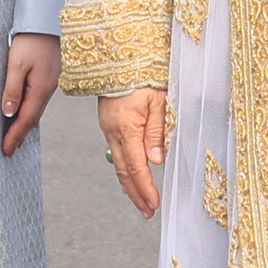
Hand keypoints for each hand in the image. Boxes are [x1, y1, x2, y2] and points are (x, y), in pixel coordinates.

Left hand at [0, 32, 60, 156]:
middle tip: (9, 150)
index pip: (25, 120)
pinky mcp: (49, 75)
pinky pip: (39, 100)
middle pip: (32, 118)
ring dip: (25, 124)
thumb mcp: (16, 64)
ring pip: (36, 109)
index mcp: (40, 89)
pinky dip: (31, 111)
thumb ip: (12, 89)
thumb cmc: (31, 40)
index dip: (15, 136)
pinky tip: (27, 113)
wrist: (47, 20)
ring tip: (15, 137)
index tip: (6, 150)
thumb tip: (8, 113)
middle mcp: (48, 89)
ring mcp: (50, 82)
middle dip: (20, 135)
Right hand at [98, 86, 170, 217]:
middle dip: (136, 194)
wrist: (120, 55)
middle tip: (147, 211)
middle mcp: (113, 131)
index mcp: (126, 127)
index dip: (145, 188)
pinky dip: (125, 168)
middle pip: (123, 172)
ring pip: (118, 164)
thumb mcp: (159, 100)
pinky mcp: (109, 124)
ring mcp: (108, 128)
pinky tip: (132, 176)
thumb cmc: (144, 73)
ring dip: (130, 185)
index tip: (154, 204)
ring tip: (141, 201)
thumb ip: (158, 130)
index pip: (136, 167)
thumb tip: (156, 160)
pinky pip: (116, 152)